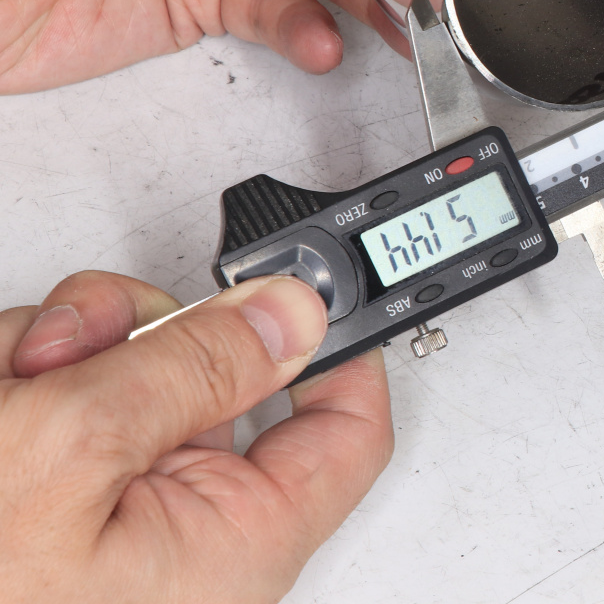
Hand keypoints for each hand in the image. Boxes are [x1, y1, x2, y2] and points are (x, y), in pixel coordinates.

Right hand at [0, 270, 389, 602]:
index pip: (344, 433)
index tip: (306, 284)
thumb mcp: (73, 451)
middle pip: (214, 378)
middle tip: (74, 347)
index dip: (339, 348)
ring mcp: (105, 518)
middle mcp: (179, 536)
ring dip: (57, 355)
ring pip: (123, 375)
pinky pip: (58, 402)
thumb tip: (293, 316)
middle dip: (134, 338)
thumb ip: (192, 368)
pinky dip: (15, 380)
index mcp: (230, 545)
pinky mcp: (44, 503)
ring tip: (7, 387)